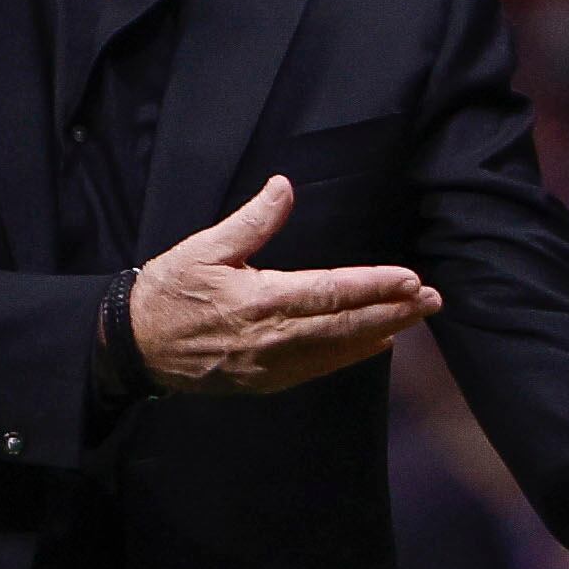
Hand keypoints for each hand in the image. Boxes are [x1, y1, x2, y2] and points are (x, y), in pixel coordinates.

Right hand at [129, 175, 441, 393]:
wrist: (135, 347)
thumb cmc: (169, 291)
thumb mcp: (205, 247)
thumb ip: (251, 221)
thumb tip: (284, 186)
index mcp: (260, 301)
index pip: (331, 292)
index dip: (374, 286)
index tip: (410, 278)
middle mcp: (272, 338)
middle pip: (345, 324)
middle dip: (393, 312)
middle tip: (433, 301)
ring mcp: (270, 366)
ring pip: (337, 349)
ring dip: (381, 333)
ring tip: (416, 319)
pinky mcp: (265, 381)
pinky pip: (318, 369)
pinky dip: (351, 356)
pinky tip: (377, 345)